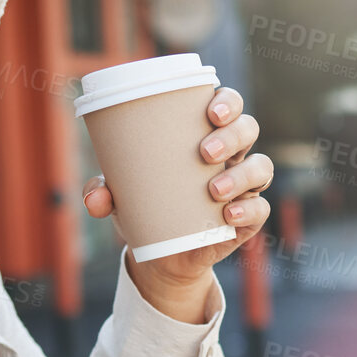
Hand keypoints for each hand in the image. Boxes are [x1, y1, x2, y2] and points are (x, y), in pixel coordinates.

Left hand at [81, 86, 272, 322]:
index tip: (211, 111)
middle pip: (248, 128)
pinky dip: (249, 209)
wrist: (162, 255)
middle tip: (205, 151)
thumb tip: (95, 197)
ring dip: (242, 174)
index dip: (227, 101)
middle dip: (233, 134)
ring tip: (214, 190)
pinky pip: (261, 208)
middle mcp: (231, 155)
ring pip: (261, 167)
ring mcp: (244, 186)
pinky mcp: (248, 218)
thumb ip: (102, 191)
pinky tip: (229, 215)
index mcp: (205, 135)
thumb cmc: (145, 206)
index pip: (227, 105)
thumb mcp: (120, 197)